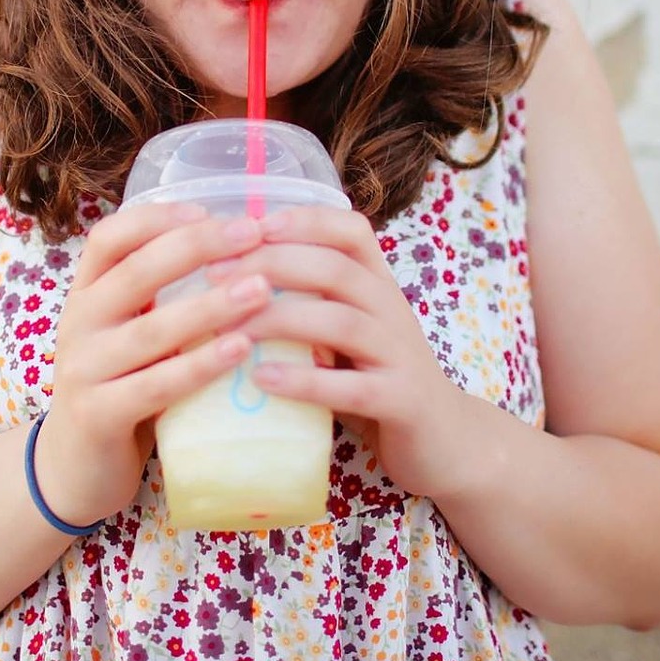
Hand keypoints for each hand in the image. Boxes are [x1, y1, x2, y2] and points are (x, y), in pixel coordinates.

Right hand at [32, 204, 274, 526]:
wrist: (75, 466)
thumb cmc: (123, 384)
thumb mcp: (132, 331)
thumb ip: (164, 296)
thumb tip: (245, 249)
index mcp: (86, 293)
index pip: (110, 237)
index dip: (158, 218)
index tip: (211, 210)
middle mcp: (78, 323)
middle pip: (135, 272)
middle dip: (197, 247)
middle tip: (253, 235)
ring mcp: (83, 370)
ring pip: (151, 330)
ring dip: (210, 306)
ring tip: (262, 289)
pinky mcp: (98, 415)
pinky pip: (155, 385)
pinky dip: (200, 365)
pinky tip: (240, 350)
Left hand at [221, 206, 468, 500]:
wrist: (445, 439)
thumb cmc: (377, 377)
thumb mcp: (347, 330)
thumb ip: (308, 302)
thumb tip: (227, 279)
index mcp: (379, 284)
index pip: (350, 231)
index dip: (302, 221)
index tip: (250, 224)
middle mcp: (393, 309)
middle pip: (335, 269)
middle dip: (272, 265)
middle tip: (215, 274)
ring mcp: (400, 354)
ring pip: (342, 322)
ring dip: (280, 320)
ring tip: (230, 329)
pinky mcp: (402, 401)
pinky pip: (352, 387)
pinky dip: (305, 381)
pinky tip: (262, 379)